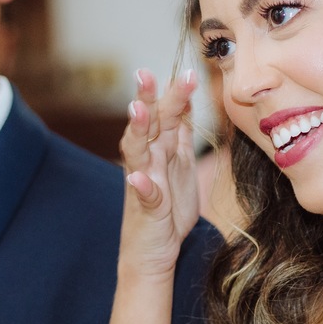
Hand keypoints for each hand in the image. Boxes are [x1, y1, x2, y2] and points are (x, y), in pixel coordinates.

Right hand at [119, 68, 199, 275]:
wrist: (152, 253)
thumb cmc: (167, 208)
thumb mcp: (179, 165)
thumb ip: (180, 134)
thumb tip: (184, 101)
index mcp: (161, 150)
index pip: (166, 115)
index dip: (174, 94)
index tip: (186, 70)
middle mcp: (149, 161)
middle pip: (148, 124)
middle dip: (147, 98)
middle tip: (145, 73)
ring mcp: (144, 184)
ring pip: (138, 151)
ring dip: (136, 130)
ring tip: (138, 110)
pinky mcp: (146, 210)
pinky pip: (144, 196)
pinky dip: (141, 186)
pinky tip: (138, 178)